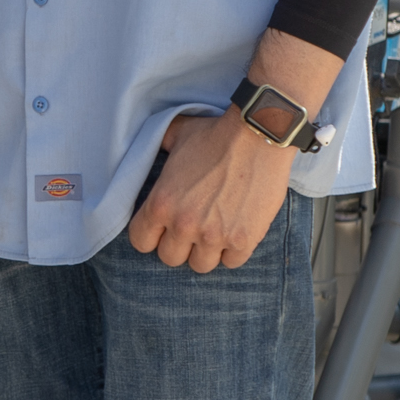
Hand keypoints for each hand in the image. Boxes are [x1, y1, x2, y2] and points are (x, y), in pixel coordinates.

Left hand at [126, 27, 344, 271]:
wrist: (259, 135)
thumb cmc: (217, 133)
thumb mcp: (177, 135)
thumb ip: (159, 145)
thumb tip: (152, 142)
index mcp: (161, 204)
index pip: (141, 241)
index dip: (150, 235)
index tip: (162, 228)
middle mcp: (184, 225)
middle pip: (170, 258)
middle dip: (178, 244)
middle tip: (191, 229)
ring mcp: (214, 236)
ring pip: (200, 265)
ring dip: (205, 251)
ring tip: (213, 233)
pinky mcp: (243, 240)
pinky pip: (231, 263)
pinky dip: (232, 251)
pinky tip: (234, 233)